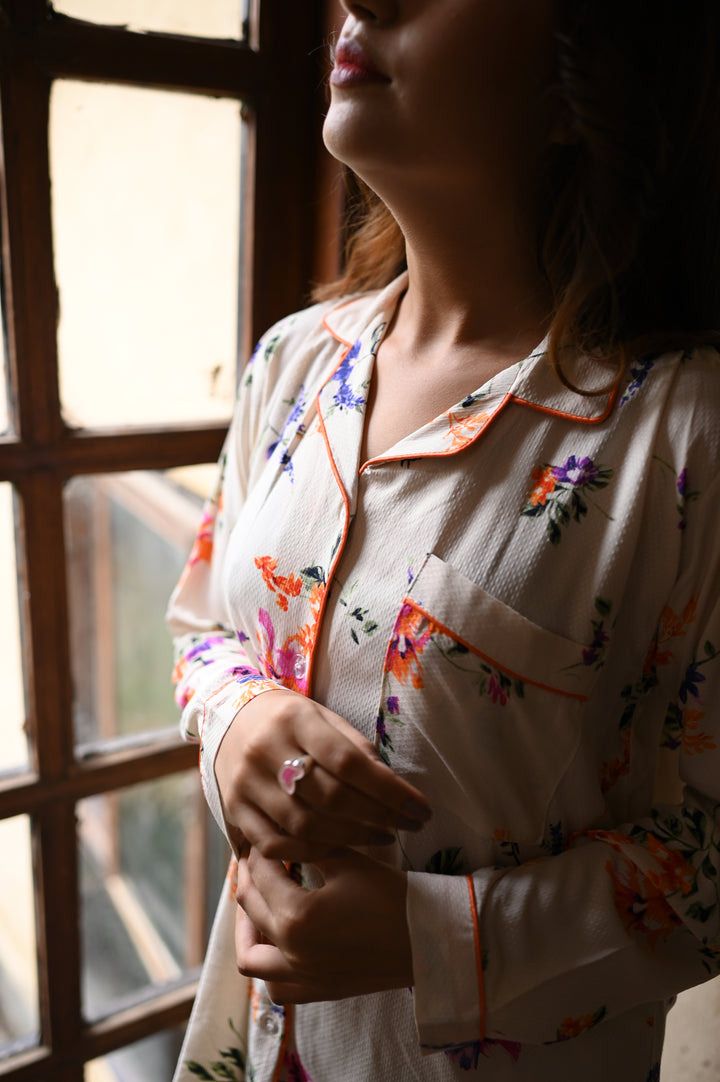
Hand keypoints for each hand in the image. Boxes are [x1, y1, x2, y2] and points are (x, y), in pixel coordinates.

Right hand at [215, 690, 430, 861]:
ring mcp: (246, 784)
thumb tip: (392, 784)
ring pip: (304, 825)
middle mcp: (266, 750)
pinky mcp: (234, 810)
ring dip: (352, 838)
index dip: (389, 790)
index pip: (348, 762)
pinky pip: (275, 844)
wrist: (228, 718)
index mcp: (294, 719)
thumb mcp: (322, 716)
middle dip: (377, 817)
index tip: (419, 807)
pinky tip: (339, 848)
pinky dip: (311, 852)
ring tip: (382, 837)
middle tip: (407, 826)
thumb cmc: (288, 719)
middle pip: (329, 797)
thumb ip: (354, 747)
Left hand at [234, 846, 412, 1002]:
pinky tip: (278, 943)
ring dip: (247, 928)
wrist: (427, 939)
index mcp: (296, 915)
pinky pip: (276, 987)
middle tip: (258, 859)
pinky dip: (268, 967)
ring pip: (251, 958)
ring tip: (258, 905)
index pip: (261, 874)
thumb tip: (281, 834)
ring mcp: (302, 977)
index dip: (258, 850)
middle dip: (249, 877)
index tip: (261, 835)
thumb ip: (307, 848)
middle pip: (250, 908)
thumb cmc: (390, 896)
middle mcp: (291, 951)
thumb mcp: (346, 861)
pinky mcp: (317, 991)